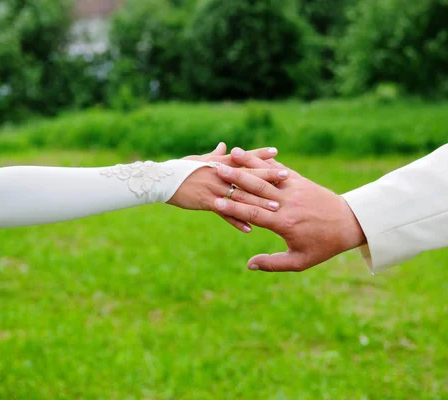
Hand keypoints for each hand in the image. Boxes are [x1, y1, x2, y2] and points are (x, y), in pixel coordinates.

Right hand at [167, 143, 288, 231]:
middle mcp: (219, 174)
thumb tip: (225, 146)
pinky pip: (225, 212)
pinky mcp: (206, 201)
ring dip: (259, 201)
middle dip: (268, 176)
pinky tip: (250, 228)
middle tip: (287, 177)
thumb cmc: (180, 168)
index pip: (243, 157)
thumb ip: (215, 155)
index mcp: (219, 163)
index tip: (276, 152)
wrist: (160, 180)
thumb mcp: (198, 159)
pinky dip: (237, 220)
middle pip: (248, 175)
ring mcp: (214, 188)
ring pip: (241, 195)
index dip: (259, 154)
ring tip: (277, 207)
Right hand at [213, 148, 366, 270]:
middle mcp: (288, 203)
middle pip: (257, 189)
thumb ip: (273, 263)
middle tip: (216, 170)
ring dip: (248, 164)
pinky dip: (264, 162)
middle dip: (236, 179)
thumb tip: (249, 264)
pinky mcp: (301, 181)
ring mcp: (295, 189)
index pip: (255, 214)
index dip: (234, 209)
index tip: (216, 202)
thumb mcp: (300, 261)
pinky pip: (280, 170)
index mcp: (285, 223)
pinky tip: (252, 154)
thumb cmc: (323, 246)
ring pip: (267, 175)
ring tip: (230, 154)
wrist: (350, 223)